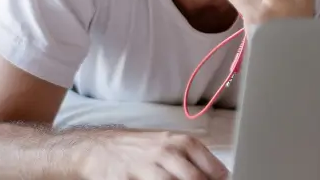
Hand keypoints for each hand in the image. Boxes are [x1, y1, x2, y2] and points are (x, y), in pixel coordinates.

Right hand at [80, 130, 228, 179]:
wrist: (98, 148)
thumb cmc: (140, 148)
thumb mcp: (168, 143)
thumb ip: (192, 158)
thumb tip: (220, 174)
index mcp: (180, 142)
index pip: (209, 165)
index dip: (217, 178)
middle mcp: (165, 152)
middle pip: (194, 178)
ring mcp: (145, 167)